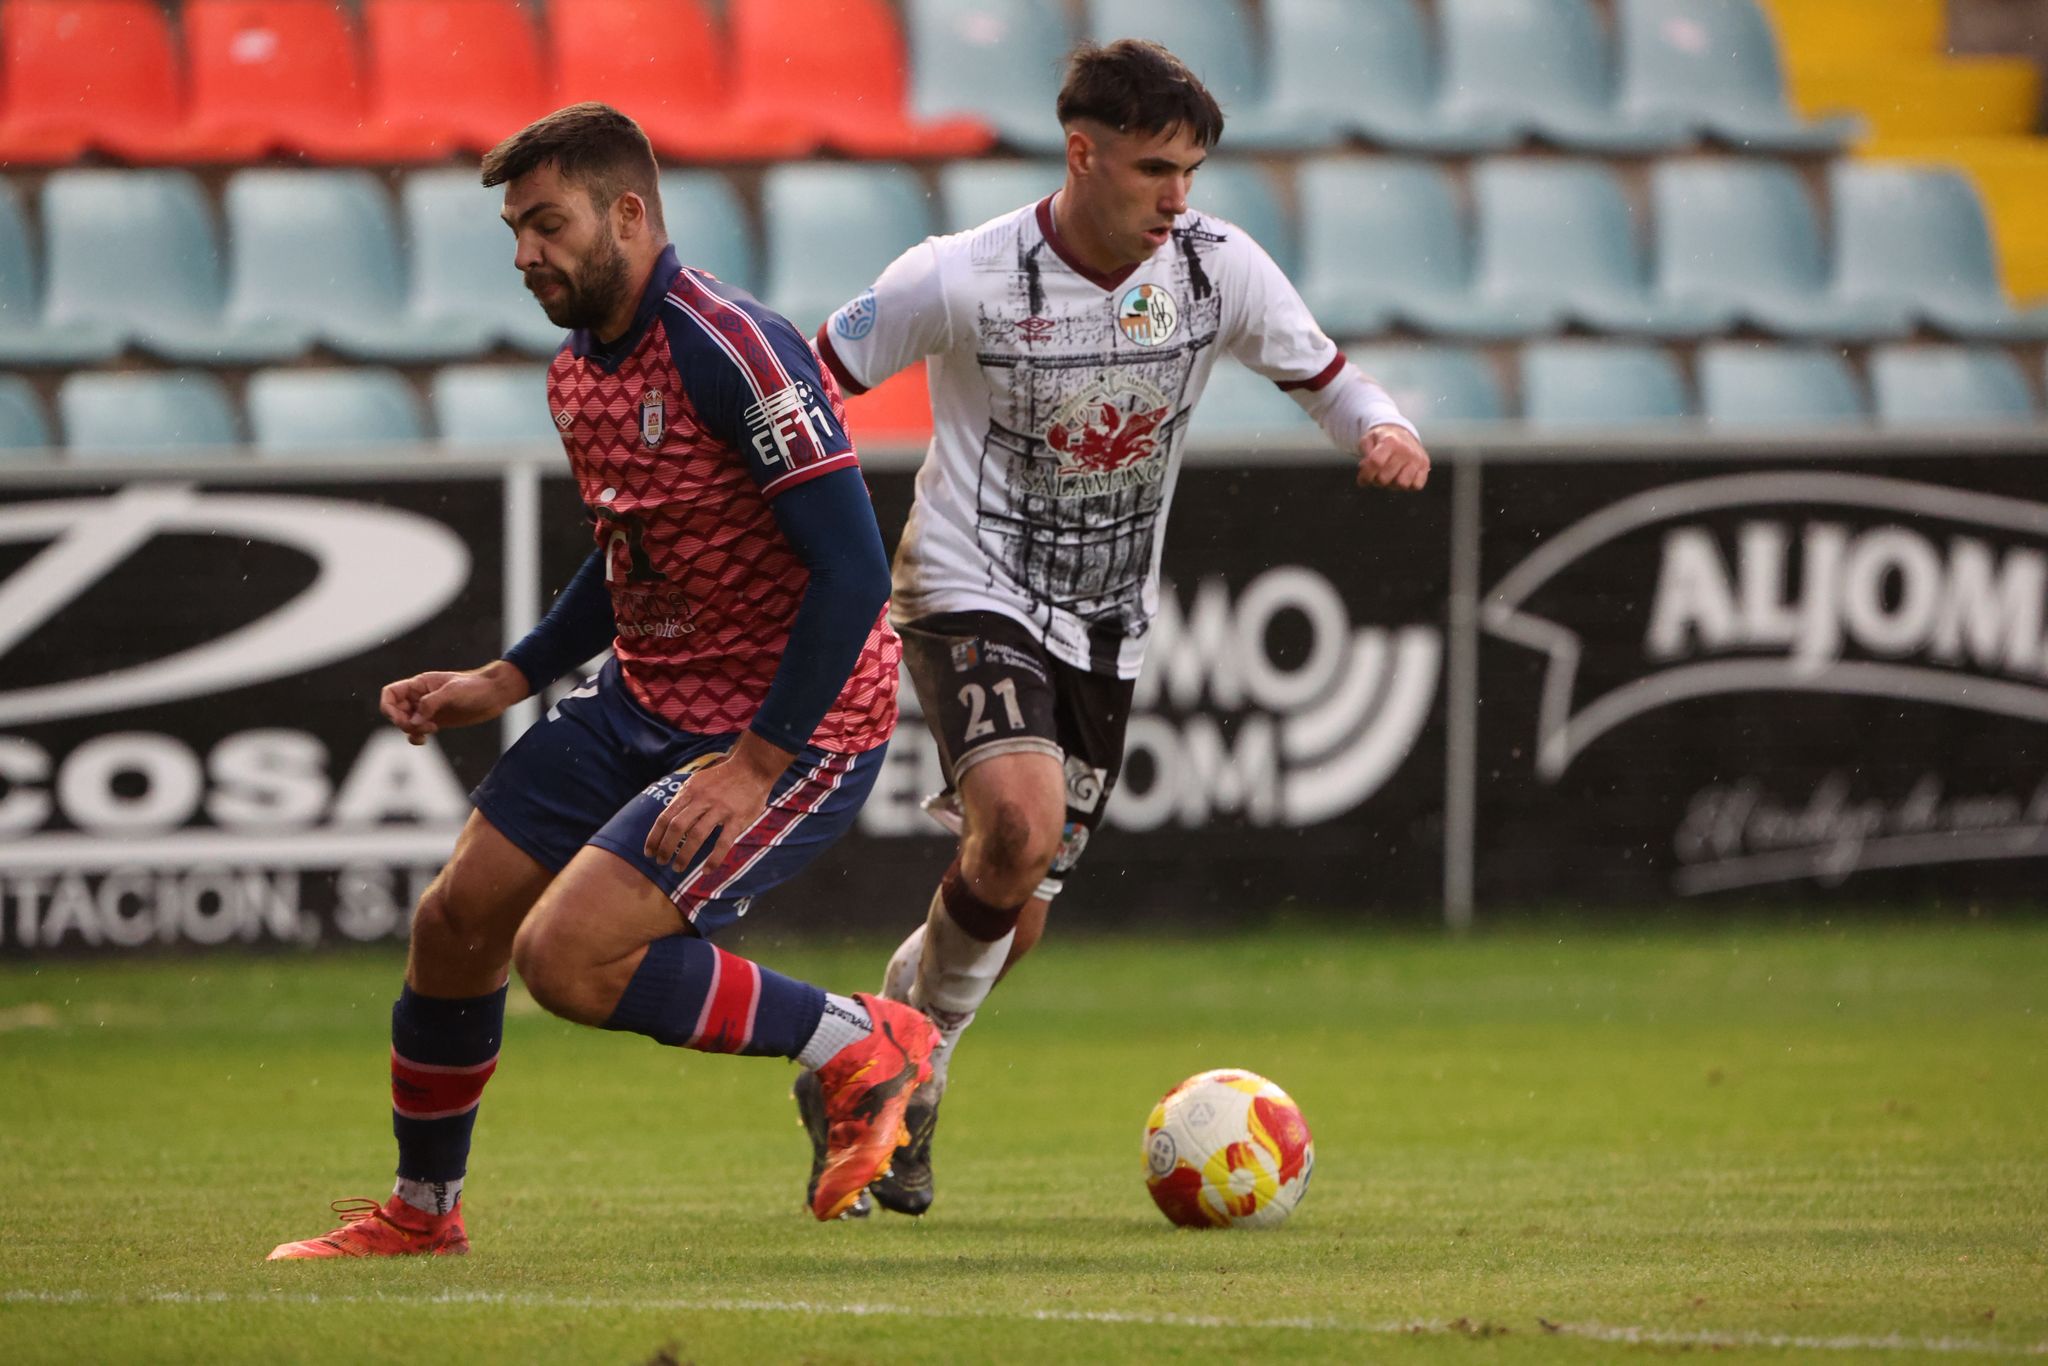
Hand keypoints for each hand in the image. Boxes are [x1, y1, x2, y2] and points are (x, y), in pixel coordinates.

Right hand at [380, 661, 528, 745]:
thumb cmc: (475, 687)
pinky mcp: (437, 721)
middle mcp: (420, 697)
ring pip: (406, 723)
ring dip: (411, 730)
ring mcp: (428, 710)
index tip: (402, 718)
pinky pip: (417, 731)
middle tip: (422, 726)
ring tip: (431, 729)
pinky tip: (426, 739)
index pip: (390, 694)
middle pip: (395, 711)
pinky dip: (416, 737)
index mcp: (419, 684)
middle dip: (403, 722)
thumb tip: (415, 720)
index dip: (388, 707)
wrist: (495, 694)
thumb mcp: (453, 692)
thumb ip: (431, 703)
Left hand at [642, 732, 795, 874]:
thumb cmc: (722, 778)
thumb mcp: (698, 782)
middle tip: (661, 862)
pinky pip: (723, 842)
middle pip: (677, 826)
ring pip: (697, 835)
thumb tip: (669, 820)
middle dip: (666, 847)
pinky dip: (714, 859)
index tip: (649, 852)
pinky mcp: (737, 818)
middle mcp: (702, 800)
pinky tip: (706, 870)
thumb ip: (684, 800)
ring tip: (678, 868)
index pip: (665, 817)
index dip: (655, 837)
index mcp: (689, 791)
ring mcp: (720, 809)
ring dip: (684, 855)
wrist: (752, 768)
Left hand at [1356, 424, 1430, 490]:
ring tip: (1390, 476)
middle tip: (1376, 476)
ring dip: (1392, 484)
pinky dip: (1408, 485)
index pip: (1375, 463)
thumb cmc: (1383, 439)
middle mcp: (1405, 449)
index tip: (1362, 480)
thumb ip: (1365, 453)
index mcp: (1390, 441)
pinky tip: (1402, 477)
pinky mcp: (1425, 465)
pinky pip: (1416, 486)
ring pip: (1401, 484)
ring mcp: (1417, 458)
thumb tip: (1365, 468)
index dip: (1365, 475)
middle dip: (1376, 481)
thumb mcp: (1368, 439)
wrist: (1402, 432)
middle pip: (1385, 478)